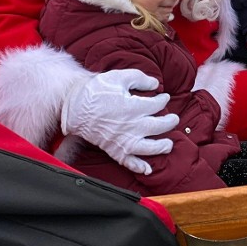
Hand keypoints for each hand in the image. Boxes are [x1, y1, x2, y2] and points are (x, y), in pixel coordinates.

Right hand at [62, 69, 178, 174]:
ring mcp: (123, 140)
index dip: (163, 100)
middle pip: (159, 126)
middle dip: (170, 122)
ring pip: (149, 148)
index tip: (163, 97)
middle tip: (173, 118)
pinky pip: (128, 162)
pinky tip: (147, 169)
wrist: (73, 106)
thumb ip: (140, 78)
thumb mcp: (119, 76)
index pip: (157, 105)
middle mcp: (132, 126)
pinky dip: (139, 167)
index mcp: (134, 107)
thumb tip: (155, 84)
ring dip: (162, 146)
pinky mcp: (114, 149)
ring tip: (168, 144)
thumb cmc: (96, 90)